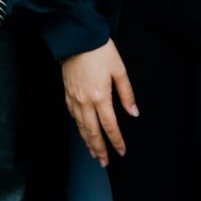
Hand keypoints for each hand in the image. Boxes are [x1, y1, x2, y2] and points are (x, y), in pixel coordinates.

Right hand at [62, 38, 138, 167]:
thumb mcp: (119, 69)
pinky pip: (73, 117)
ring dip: (88, 142)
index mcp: (100, 97)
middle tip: (105, 163)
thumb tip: (133, 112)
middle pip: (92, 132)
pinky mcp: (67, 93)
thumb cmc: (100, 51)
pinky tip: (82, 131)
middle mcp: (85, 102)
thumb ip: (126, 93)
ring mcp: (74, 99)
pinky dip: (79, 128)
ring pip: (81, 127)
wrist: (77, 38)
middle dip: (99, 149)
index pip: (110, 126)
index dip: (116, 140)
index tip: (121, 151)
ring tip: (94, 153)